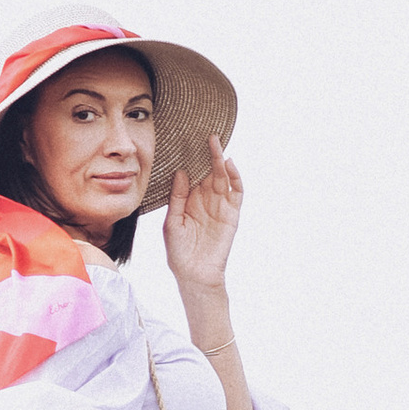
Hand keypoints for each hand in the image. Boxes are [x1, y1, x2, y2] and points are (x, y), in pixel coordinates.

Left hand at [164, 140, 242, 302]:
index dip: (194, 159)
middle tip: (208, 135)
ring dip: (221, 161)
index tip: (188, 141)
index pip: (194, 174)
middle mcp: (206, 200)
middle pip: (210, 172)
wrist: (193, 274)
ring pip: (224, 178)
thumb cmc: (179, 251)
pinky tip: (229, 164)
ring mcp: (220, 207)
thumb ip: (178, 197)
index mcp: (190, 200)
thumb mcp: (172, 221)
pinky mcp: (232, 215)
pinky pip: (236, 193)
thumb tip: (182, 172)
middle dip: (209, 154)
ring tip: (216, 144)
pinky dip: (235, 178)